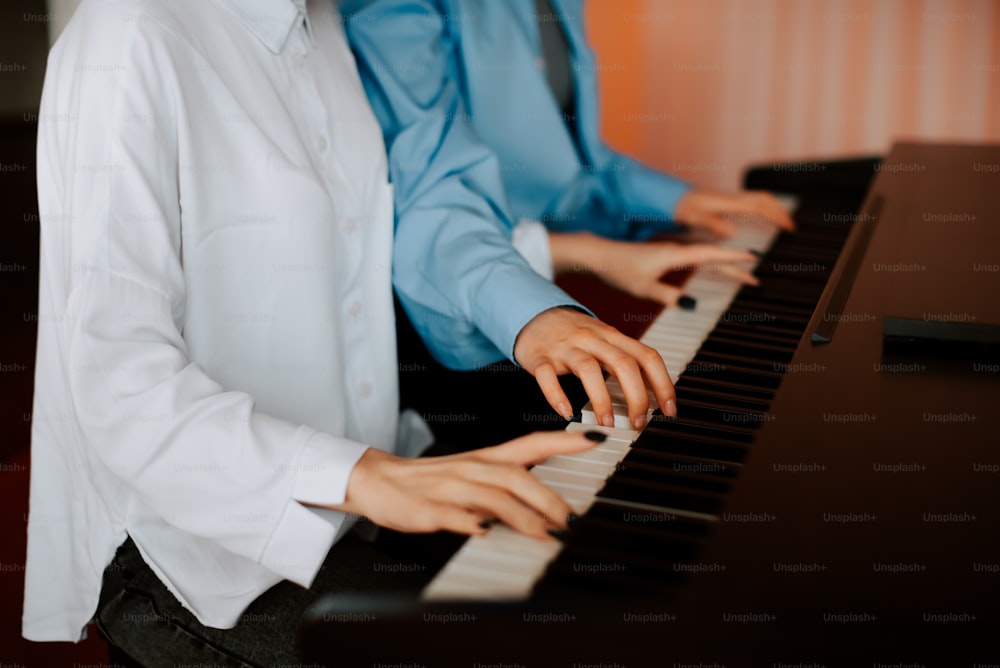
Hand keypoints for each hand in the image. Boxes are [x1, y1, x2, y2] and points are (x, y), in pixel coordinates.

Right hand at [328, 431, 600, 539]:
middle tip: (572, 520)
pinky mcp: (428, 509)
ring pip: (492, 496)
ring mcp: (450, 488)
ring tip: (545, 533)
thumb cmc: (431, 480)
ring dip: (522, 515)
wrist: (377, 479)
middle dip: (548, 498)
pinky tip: (483, 531)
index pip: (531, 444)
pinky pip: (452, 515)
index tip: (595, 439)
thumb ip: (508, 484)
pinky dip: (470, 522)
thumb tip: (548, 497)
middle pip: (516, 477)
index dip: (563, 441)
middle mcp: (473, 469)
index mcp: (486, 459)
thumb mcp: (474, 474)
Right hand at [513, 306, 676, 428]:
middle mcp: (591, 338)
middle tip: (638, 423)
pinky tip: (566, 412)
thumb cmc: (572, 334)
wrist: (532, 315)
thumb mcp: (604, 340)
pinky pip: (547, 376)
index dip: (663, 384)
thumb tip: (653, 394)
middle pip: (623, 363)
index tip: (668, 410)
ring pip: (588, 370)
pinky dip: (557, 395)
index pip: (646, 356)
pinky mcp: (540, 358)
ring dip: (602, 400)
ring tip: (607, 423)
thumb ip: (624, 361)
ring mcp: (565, 347)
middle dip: (637, 397)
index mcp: (612, 336)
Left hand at [576, 237, 758, 305]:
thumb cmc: (617, 270)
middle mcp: (674, 251)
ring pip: (704, 259)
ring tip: (744, 277)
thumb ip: (667, 296)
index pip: (709, 255)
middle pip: (712, 258)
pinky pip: (694, 260)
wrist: (597, 255)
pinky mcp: (663, 257)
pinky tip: (713, 271)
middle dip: (735, 267)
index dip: (732, 257)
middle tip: (756, 278)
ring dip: (724, 266)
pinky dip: (709, 265)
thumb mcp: (642, 288)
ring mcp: (670, 253)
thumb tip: (693, 304)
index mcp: (672, 255)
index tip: (753, 258)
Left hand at [674, 189, 793, 237]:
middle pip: (765, 198)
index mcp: (729, 202)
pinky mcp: (728, 202)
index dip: (776, 216)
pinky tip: (764, 219)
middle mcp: (733, 198)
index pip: (760, 207)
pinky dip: (764, 208)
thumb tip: (733, 231)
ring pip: (760, 197)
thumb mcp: (695, 219)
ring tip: (783, 222)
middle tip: (792, 226)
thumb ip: (713, 224)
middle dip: (780, 210)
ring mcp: (731, 198)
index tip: (788, 227)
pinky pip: (752, 201)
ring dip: (774, 207)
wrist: (673, 199)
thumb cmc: (683, 209)